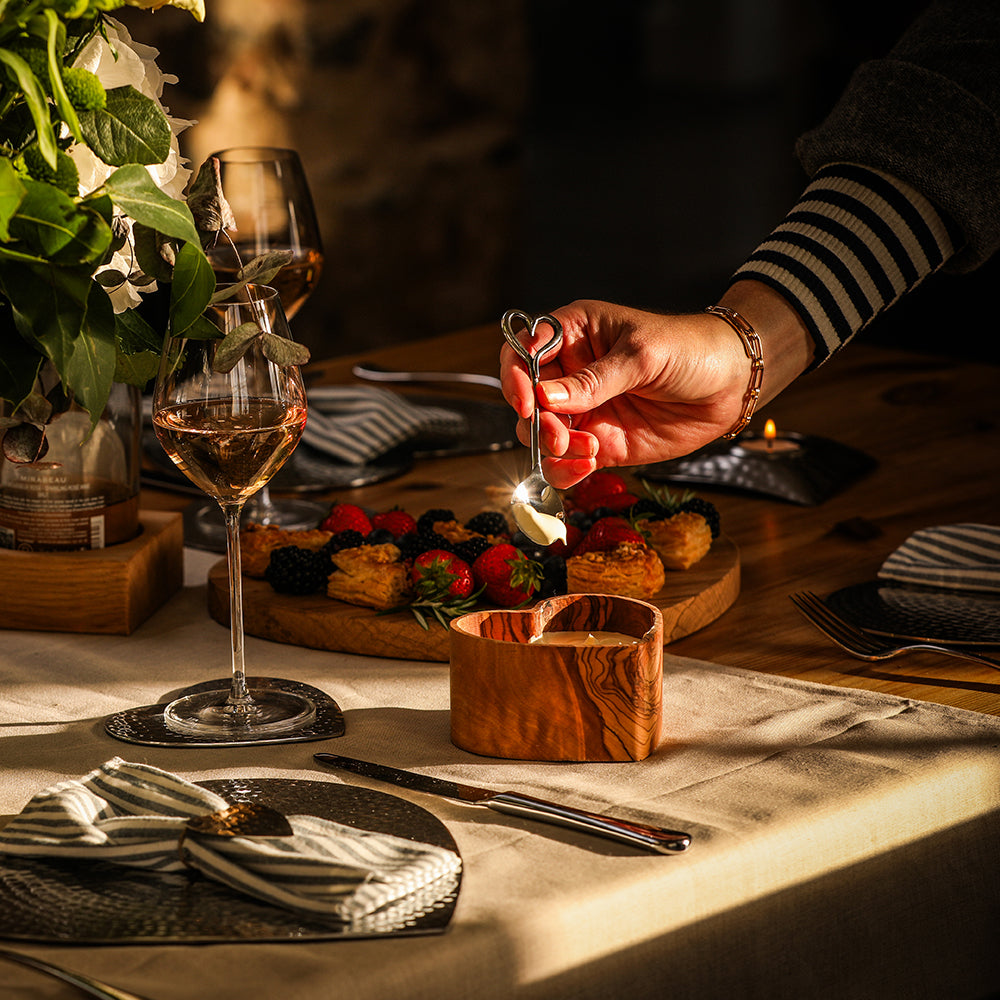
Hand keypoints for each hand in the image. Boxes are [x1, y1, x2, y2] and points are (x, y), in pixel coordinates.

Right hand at [499, 284, 813, 487]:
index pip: (523, 351)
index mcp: (572, 334)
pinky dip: (566, 469)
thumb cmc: (689, 350)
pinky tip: (588, 463)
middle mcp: (570, 374)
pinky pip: (565, 462)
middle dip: (537, 421)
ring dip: (552, 448)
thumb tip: (545, 396)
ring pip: (541, 436)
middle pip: (526, 401)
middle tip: (560, 433)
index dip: (515, 376)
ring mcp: (583, 411)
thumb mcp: (642, 355)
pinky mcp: (599, 444)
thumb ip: (594, 379)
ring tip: (587, 449)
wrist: (730, 385)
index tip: (527, 400)